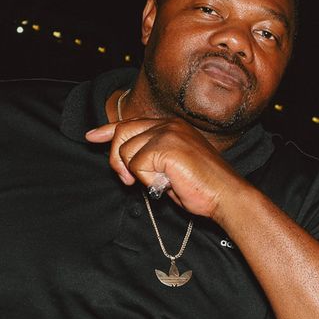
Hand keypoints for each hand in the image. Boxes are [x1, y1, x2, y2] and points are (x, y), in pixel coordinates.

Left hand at [85, 114, 248, 219]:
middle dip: (117, 160)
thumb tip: (125, 162)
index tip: (92, 136)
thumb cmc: (202, 187)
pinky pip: (136, 165)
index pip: (131, 123)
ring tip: (163, 181)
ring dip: (139, 174)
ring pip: (127, 152)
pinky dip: (147, 179)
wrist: (226, 195)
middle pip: (122, 134)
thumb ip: (150, 158)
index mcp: (172, 126)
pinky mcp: (164, 146)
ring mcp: (167, 133)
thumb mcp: (170, 168)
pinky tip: (167, 182)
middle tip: (129, 181)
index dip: (108, 130)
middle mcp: (168, 124)